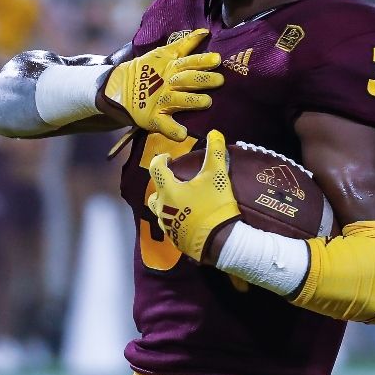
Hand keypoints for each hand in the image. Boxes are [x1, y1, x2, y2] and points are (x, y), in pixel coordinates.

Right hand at [101, 29, 222, 141]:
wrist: (119, 88)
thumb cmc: (148, 70)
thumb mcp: (165, 54)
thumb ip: (185, 44)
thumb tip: (205, 32)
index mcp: (172, 68)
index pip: (190, 62)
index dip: (203, 61)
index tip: (217, 59)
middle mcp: (168, 83)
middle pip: (187, 80)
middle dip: (203, 80)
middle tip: (220, 80)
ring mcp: (160, 101)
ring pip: (178, 100)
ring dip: (192, 101)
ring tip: (207, 102)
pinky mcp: (152, 117)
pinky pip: (163, 124)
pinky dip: (172, 130)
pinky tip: (182, 134)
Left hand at [147, 130, 239, 261]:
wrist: (220, 241)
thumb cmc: (214, 205)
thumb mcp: (217, 176)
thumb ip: (215, 152)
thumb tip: (214, 133)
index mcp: (168, 190)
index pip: (156, 169)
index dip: (161, 160)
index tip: (169, 158)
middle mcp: (163, 208)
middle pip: (154, 193)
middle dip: (162, 185)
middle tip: (177, 181)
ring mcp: (168, 226)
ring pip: (161, 212)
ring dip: (168, 203)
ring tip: (184, 200)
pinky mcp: (175, 240)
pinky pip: (171, 226)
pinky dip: (177, 219)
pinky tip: (190, 218)